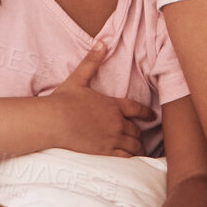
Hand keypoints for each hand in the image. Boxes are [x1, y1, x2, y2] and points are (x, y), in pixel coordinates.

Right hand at [48, 41, 153, 156]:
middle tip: (141, 138)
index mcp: (112, 105)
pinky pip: (124, 158)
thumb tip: (102, 43)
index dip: (146, 113)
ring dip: (138, 148)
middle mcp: (116, 123)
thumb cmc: (64, 100)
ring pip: (133, 146)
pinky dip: (131, 160)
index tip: (152, 117)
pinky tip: (132, 163)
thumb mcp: (78, 78)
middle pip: (136, 131)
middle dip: (139, 134)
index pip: (136, 109)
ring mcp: (112, 139)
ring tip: (139, 152)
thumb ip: (92, 61)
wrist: (54, 121)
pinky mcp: (104, 152)